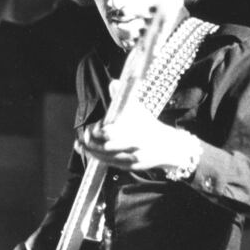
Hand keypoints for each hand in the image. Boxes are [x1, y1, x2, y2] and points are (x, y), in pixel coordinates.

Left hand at [79, 100, 197, 171]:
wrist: (169, 146)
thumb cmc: (149, 126)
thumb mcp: (138, 110)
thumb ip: (123, 97)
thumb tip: (112, 82)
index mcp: (135, 131)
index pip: (112, 133)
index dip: (98, 132)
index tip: (90, 129)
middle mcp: (134, 146)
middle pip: (107, 148)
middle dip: (92, 144)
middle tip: (81, 138)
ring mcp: (134, 158)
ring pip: (108, 158)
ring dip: (92, 152)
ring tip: (80, 146)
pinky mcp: (132, 167)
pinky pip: (112, 164)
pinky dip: (100, 159)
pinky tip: (90, 154)